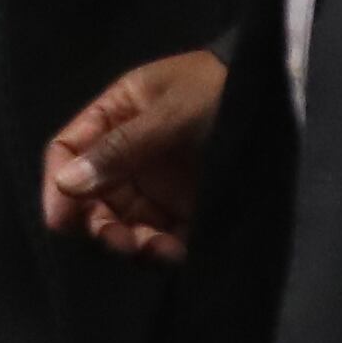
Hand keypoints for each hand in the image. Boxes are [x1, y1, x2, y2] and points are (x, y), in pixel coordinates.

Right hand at [41, 49, 227, 261]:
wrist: (283, 100)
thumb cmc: (220, 91)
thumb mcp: (172, 112)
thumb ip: (121, 147)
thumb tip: (66, 183)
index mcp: (115, 116)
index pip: (69, 151)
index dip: (58, 184)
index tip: (61, 220)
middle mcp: (129, 154)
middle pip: (91, 196)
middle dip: (98, 222)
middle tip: (117, 240)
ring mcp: (158, 183)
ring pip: (123, 222)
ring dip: (129, 241)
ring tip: (152, 248)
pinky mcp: (187, 208)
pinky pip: (161, 237)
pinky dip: (161, 250)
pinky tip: (174, 251)